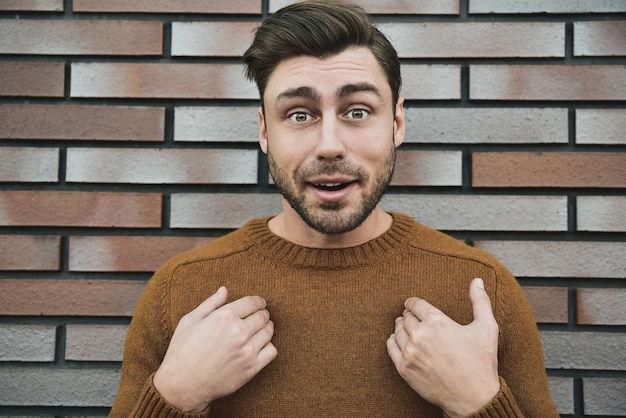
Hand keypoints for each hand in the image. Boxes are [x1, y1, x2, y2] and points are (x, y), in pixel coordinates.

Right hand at [153, 287, 276, 412]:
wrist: (181, 385)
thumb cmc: (182, 351)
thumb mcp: (190, 321)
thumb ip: (210, 304)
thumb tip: (224, 290)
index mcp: (225, 316)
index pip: (253, 302)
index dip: (258, 302)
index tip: (260, 304)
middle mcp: (239, 331)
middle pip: (263, 316)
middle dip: (262, 314)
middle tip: (260, 317)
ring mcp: (247, 350)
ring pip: (269, 332)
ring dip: (266, 328)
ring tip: (260, 330)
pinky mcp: (252, 368)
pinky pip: (272, 351)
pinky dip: (268, 346)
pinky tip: (259, 346)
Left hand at [386, 278, 499, 417]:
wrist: (474, 399)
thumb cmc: (482, 363)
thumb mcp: (487, 328)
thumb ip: (480, 301)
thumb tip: (477, 280)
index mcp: (437, 322)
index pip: (415, 304)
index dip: (414, 303)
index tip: (413, 304)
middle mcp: (420, 335)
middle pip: (405, 317)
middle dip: (409, 315)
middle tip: (411, 317)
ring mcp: (410, 353)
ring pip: (397, 331)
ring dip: (401, 327)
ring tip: (405, 327)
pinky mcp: (405, 369)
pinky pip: (391, 347)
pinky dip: (394, 341)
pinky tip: (399, 341)